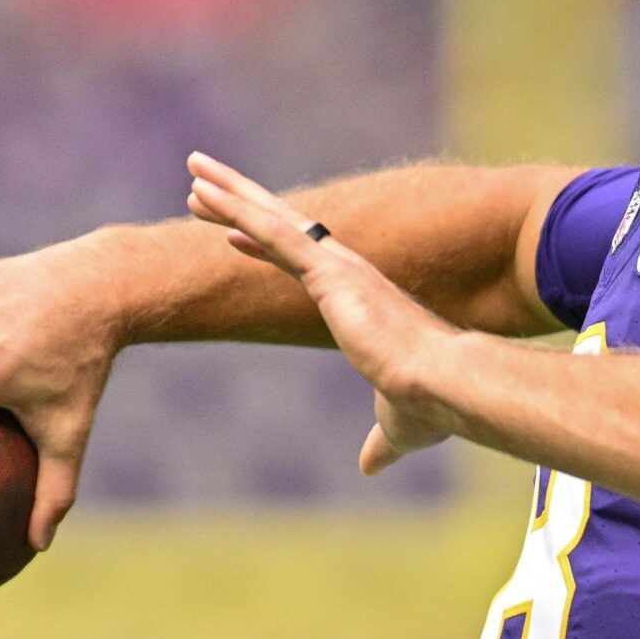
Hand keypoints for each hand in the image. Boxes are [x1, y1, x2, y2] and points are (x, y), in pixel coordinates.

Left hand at [186, 151, 460, 472]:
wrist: (447, 387)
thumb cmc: (430, 404)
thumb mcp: (395, 425)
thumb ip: (381, 442)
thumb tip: (371, 467)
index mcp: (358, 297)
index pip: (299, 261)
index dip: (262, 243)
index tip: (230, 231)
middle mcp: (347, 271)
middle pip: (279, 226)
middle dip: (239, 200)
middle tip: (200, 180)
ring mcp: (338, 268)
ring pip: (271, 220)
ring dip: (229, 194)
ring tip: (192, 171)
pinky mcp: (332, 273)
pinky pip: (276, 235)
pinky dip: (242, 214)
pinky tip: (211, 200)